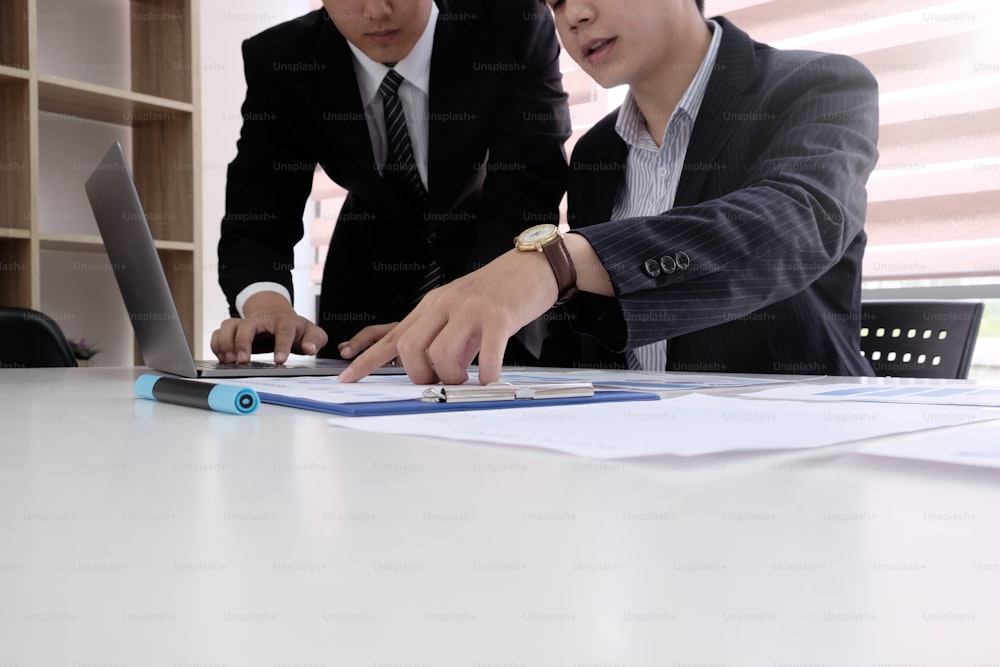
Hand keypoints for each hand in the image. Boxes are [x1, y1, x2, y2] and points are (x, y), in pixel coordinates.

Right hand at [211, 292, 327, 363]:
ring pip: (228, 326)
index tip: (280, 360)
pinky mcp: (233, 330)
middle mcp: (261, 321)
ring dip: (225, 343)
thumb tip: (310, 348)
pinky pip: (218, 333)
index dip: (282, 345)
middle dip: (243, 343)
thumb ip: (315, 339)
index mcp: (284, 322)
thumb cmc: (294, 328)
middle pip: (247, 325)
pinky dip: (216, 345)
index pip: (284, 330)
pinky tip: (222, 358)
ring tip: (229, 360)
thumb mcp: (310, 332)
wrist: (277, 317)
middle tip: (243, 361)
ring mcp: (245, 324)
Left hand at [339, 249, 558, 384]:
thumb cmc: (497, 293)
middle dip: (421, 375)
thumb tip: (433, 370)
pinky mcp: (497, 316)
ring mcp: (470, 309)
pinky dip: (487, 374)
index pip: (393, 335)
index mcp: (432, 306)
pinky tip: (490, 378)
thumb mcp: (460, 311)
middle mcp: (445, 305)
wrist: (532, 265)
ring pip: (442, 353)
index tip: (348, 377)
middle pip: (411, 347)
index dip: (367, 358)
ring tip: (468, 379)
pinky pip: (487, 354)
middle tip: (441, 382)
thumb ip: (444, 336)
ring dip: (453, 377)